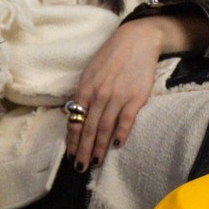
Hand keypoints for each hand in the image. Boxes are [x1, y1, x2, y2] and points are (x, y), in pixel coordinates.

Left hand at [65, 12, 202, 169]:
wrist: (137, 40)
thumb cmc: (111, 56)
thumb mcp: (90, 71)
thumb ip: (83, 93)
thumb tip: (74, 114)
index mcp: (85, 87)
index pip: (75, 119)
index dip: (72, 139)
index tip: (70, 154)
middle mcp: (99, 94)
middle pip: (88, 128)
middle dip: (82, 150)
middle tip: (79, 168)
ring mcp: (118, 97)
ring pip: (105, 129)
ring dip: (98, 148)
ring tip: (94, 163)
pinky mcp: (136, 98)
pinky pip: (126, 121)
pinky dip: (120, 135)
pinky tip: (115, 146)